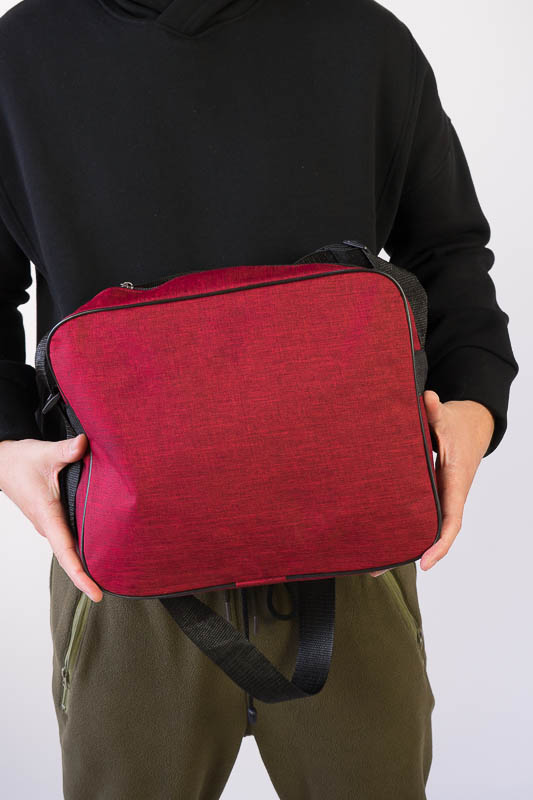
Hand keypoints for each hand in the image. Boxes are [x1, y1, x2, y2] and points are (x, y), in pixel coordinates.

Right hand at [0, 434, 102, 601]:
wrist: (3, 462)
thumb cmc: (21, 461)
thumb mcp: (44, 453)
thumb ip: (66, 450)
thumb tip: (83, 444)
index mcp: (47, 517)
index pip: (66, 552)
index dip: (81, 575)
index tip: (96, 593)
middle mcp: (48, 526)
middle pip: (72, 557)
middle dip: (92, 574)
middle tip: (120, 585)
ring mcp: (50, 524)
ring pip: (71, 547)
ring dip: (89, 559)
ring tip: (116, 572)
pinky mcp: (53, 518)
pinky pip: (70, 537)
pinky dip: (85, 545)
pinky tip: (104, 545)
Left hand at [370, 389, 494, 576]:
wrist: (470, 426)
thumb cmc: (458, 425)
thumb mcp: (448, 418)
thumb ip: (436, 412)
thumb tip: (427, 399)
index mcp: (455, 483)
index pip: (451, 521)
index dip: (439, 544)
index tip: (423, 564)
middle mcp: (446, 497)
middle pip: (429, 532)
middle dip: (407, 552)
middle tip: (376, 569)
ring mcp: (436, 497)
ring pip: (419, 525)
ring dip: (398, 543)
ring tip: (368, 562)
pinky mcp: (426, 494)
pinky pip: (413, 514)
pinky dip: (397, 525)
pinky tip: (373, 535)